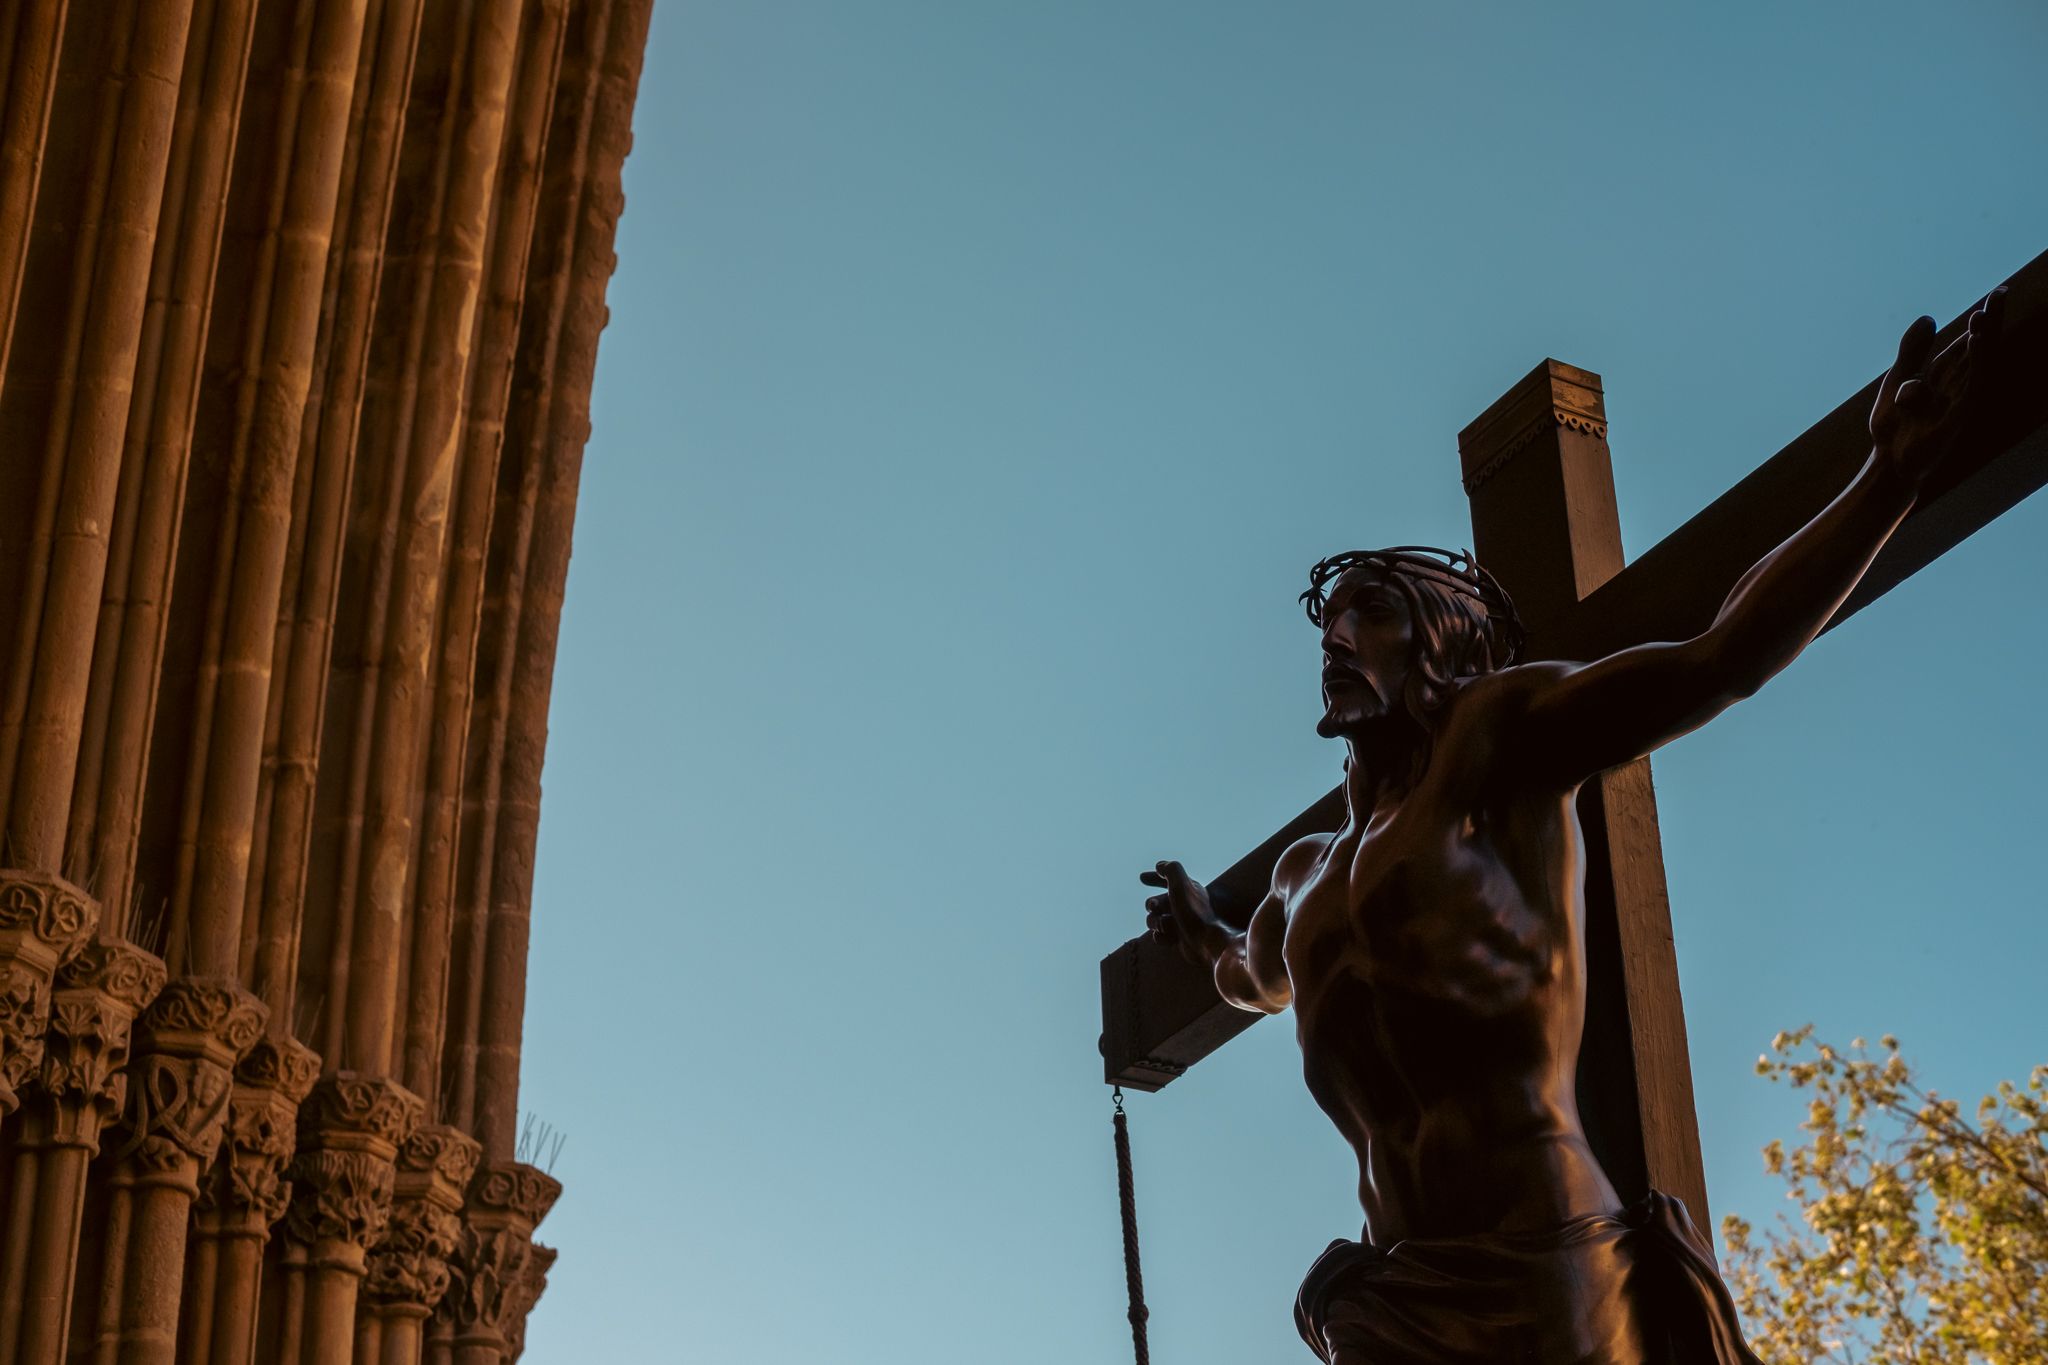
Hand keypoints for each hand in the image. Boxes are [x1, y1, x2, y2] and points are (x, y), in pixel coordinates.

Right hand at [1141, 859, 1225, 966]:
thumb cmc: (1194, 912)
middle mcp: (1182, 905)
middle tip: (1155, 908)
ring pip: (1153, 920)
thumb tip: (1160, 865)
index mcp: (1185, 890)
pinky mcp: (1177, 939)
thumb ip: (1171, 870)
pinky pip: (1157, 936)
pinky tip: (1172, 938)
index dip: (1155, 877)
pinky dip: (1162, 937)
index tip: (1142, 878)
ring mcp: (1179, 922)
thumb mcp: (1181, 885)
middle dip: (1152, 905)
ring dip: (1157, 923)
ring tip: (1169, 927)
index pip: (1168, 879)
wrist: (1206, 942)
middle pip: (1154, 902)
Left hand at [1869, 287, 2003, 489]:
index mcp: (1945, 375)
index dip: (1983, 319)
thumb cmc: (1894, 426)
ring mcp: (1961, 401)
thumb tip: (1929, 317)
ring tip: (1983, 314)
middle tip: (2001, 293)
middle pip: (1980, 349)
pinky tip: (1975, 343)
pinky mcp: (1957, 418)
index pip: (1969, 342)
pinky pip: (1970, 387)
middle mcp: (1958, 385)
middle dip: (1990, 322)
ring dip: (1981, 340)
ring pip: (1978, 365)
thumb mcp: (1898, 379)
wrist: (1888, 463)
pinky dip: (1973, 365)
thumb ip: (1912, 351)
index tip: (1997, 293)